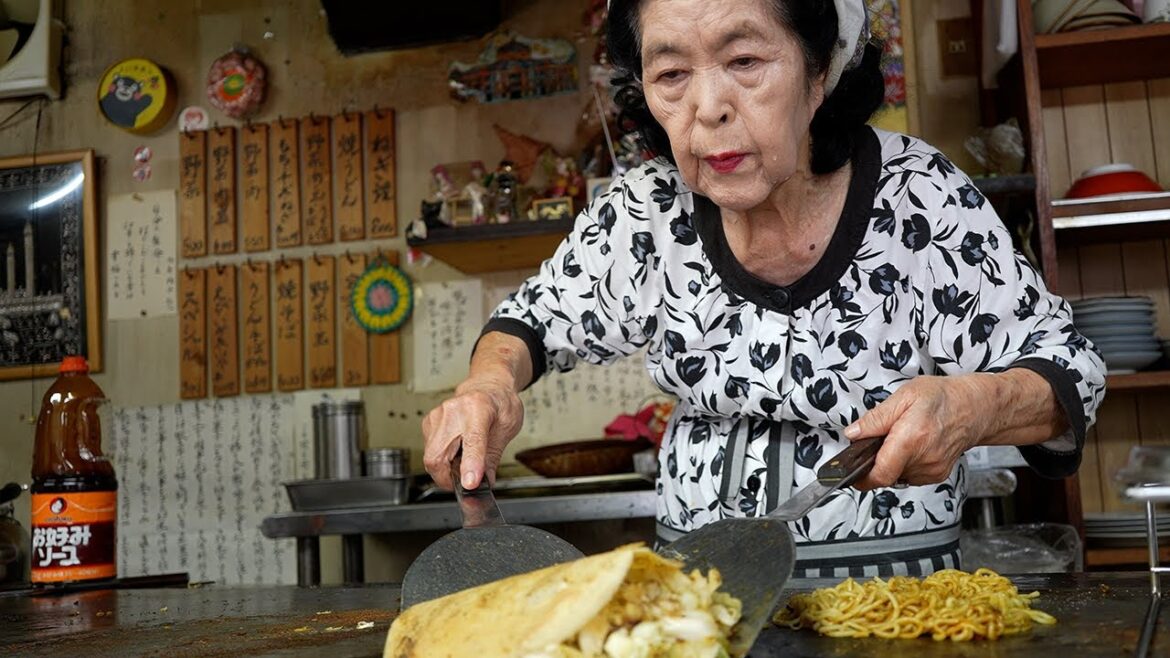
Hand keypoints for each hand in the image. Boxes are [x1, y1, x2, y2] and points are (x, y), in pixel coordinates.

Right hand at [422, 378, 523, 490]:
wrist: (488, 386)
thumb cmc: (499, 404)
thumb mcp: (507, 429)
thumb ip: (493, 458)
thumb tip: (483, 483)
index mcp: (478, 407)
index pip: (472, 441)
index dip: (471, 465)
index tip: (470, 484)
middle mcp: (453, 410)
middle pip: (438, 456)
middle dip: (449, 479)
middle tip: (466, 483)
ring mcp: (437, 416)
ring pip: (431, 458)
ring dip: (446, 470)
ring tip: (466, 461)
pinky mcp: (428, 423)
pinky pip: (430, 452)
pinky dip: (442, 460)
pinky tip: (457, 452)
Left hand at [843, 375, 995, 489]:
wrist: (974, 408)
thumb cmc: (943, 398)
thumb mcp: (903, 396)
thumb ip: (875, 418)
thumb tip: (854, 433)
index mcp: (912, 438)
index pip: (881, 473)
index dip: (861, 477)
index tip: (851, 473)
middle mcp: (924, 459)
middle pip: (886, 474)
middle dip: (876, 460)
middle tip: (881, 440)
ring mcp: (932, 470)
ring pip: (897, 475)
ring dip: (891, 461)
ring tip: (901, 438)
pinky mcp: (937, 475)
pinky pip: (909, 475)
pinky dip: (904, 463)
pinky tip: (912, 446)